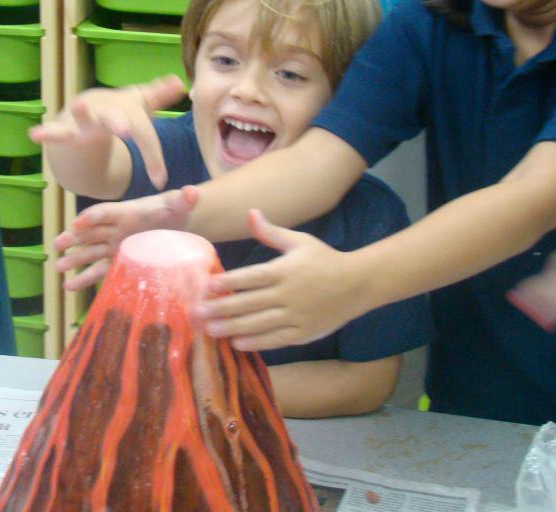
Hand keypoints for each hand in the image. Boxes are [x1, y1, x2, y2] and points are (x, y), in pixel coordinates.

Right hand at [29, 74, 185, 188]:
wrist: (87, 108)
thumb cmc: (119, 112)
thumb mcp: (138, 106)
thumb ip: (158, 97)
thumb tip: (179, 82)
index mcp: (126, 109)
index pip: (143, 133)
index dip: (152, 156)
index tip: (160, 181)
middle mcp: (105, 111)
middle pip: (114, 118)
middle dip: (119, 123)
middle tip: (126, 130)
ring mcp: (83, 118)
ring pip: (84, 117)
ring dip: (82, 113)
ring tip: (78, 106)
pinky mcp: (65, 128)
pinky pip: (55, 132)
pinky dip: (45, 133)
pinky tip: (34, 134)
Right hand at [55, 186, 198, 288]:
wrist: (177, 225)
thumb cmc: (175, 211)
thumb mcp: (179, 205)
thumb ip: (184, 199)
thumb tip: (192, 192)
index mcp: (127, 212)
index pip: (106, 212)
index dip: (92, 216)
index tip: (77, 222)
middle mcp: (115, 228)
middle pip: (91, 231)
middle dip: (74, 237)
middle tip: (58, 244)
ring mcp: (114, 245)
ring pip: (90, 251)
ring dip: (74, 259)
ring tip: (58, 267)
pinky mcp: (117, 261)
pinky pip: (98, 270)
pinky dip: (84, 278)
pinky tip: (68, 287)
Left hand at [191, 209, 366, 349]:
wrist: (358, 284)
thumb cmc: (324, 259)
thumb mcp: (299, 241)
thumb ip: (271, 232)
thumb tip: (250, 212)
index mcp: (285, 270)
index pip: (251, 277)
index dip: (228, 282)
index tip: (206, 287)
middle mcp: (288, 294)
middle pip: (249, 303)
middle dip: (221, 308)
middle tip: (197, 313)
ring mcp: (296, 316)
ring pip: (259, 323)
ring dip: (232, 327)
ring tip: (210, 330)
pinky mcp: (304, 333)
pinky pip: (276, 339)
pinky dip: (256, 342)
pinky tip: (237, 343)